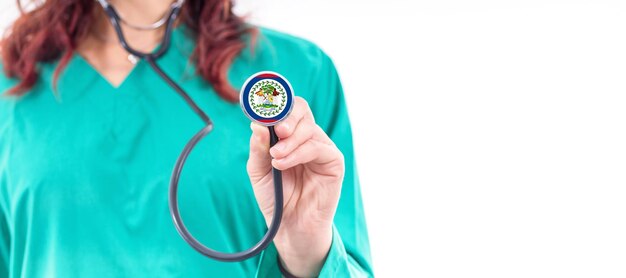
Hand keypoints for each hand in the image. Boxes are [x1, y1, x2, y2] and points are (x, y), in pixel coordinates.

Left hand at [248, 97, 344, 276]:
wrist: (290, 225)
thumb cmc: (275, 197)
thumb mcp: (258, 171)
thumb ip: (258, 148)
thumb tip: (257, 124)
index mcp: (289, 136)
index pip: (287, 108)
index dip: (276, 103)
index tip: (261, 107)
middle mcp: (307, 137)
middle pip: (301, 110)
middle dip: (287, 116)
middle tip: (278, 131)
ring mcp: (322, 148)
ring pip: (308, 129)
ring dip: (289, 142)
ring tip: (276, 158)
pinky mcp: (333, 161)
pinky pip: (317, 147)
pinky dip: (299, 153)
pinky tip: (283, 164)